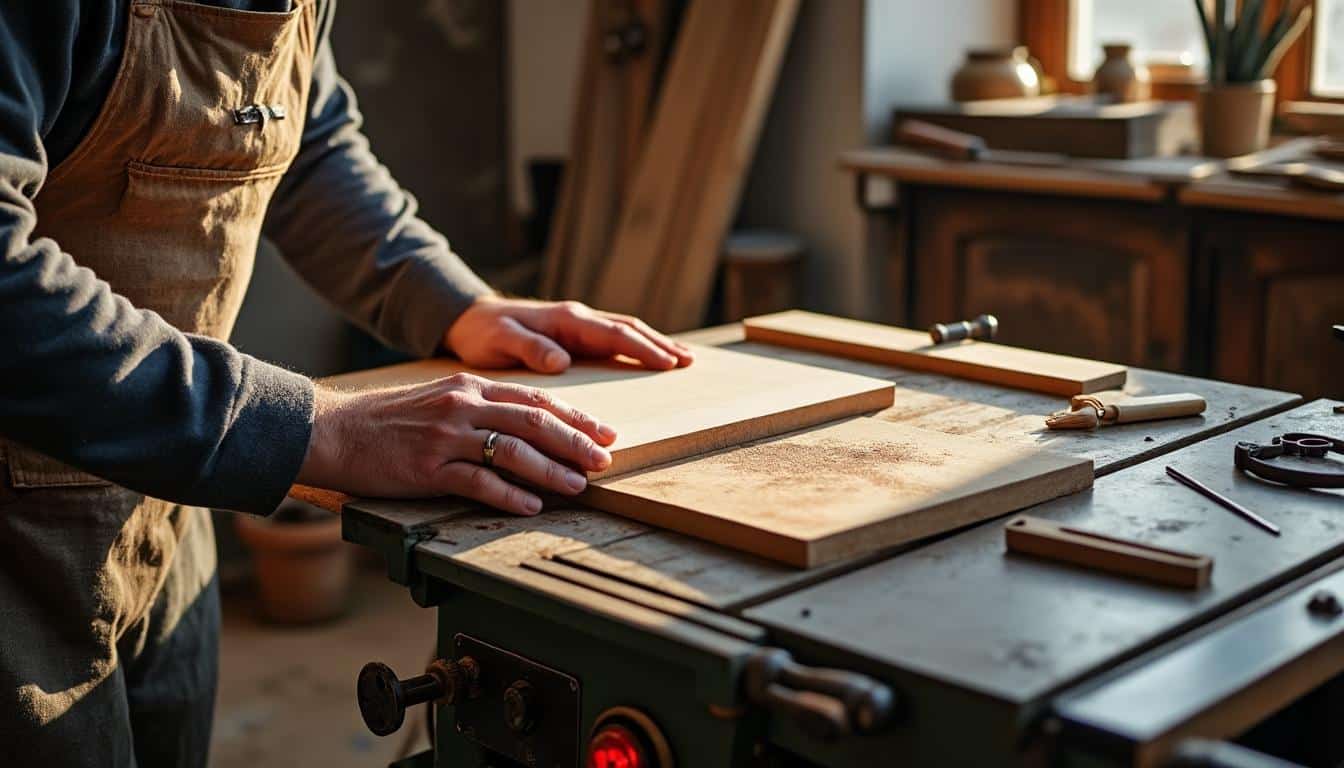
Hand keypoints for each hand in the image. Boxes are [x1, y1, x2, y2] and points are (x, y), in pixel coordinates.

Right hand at [296, 373, 615, 514]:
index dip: (574, 417)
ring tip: (578, 486)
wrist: (332, 430)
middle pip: (533, 422)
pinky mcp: (427, 468)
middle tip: (604, 460)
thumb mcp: (439, 400)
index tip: (604, 432)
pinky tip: (532, 505)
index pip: (534, 399)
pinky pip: (477, 481)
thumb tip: (526, 426)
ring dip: (551, 470)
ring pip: (512, 451)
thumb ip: (480, 408)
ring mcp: (445, 438)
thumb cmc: (387, 421)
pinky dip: (509, 494)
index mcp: (468, 388)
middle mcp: (462, 407)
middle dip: (574, 441)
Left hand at [445, 296, 694, 372]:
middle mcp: (577, 319)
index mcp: (566, 320)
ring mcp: (578, 326)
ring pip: (625, 332)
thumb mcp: (500, 342)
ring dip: (655, 344)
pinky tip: (651, 357)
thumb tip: (562, 361)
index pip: (614, 334)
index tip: (668, 363)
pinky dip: (637, 347)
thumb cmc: (483, 333)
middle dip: (661, 344)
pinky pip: (613, 340)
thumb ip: (530, 348)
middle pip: (629, 329)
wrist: (468, 319)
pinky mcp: (574, 336)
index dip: (643, 349)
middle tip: (689, 362)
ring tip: (683, 358)